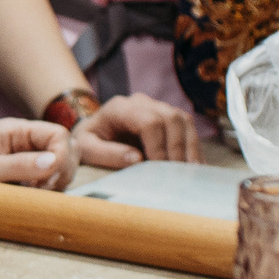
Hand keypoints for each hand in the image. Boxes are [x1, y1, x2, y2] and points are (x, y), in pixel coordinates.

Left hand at [0, 117, 76, 189]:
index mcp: (15, 131)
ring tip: (33, 193)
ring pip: (64, 166)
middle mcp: (26, 141)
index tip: (47, 179)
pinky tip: (32, 196)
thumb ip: (16, 165)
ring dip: (57, 182)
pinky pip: (54, 180)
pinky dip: (51, 190)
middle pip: (67, 149)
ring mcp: (29, 157)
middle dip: (62, 170)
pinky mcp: (30, 175)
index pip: (58, 134)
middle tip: (39, 189)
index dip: (62, 155)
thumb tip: (52, 160)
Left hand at [72, 93, 202, 166]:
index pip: (149, 121)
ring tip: (190, 173)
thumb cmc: (88, 141)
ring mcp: (156, 107)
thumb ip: (106, 154)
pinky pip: (187, 127)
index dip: (158, 147)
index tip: (159, 170)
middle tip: (178, 175)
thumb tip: (136, 159)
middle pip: (171, 118)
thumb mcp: (86, 149)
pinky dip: (192, 147)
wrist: (93, 131)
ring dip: (190, 147)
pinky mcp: (167, 117)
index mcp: (119, 108)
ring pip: (183, 120)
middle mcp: (141, 102)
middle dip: (177, 149)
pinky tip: (193, 168)